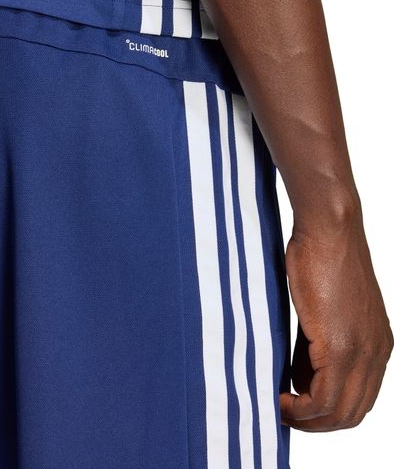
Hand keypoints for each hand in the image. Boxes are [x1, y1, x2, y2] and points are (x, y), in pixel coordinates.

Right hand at [279, 207, 392, 430]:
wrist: (329, 231)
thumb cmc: (321, 259)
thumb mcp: (324, 310)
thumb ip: (316, 346)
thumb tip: (300, 375)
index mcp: (377, 345)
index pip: (359, 399)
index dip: (327, 413)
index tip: (296, 407)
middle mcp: (376, 353)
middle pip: (351, 414)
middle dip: (316, 424)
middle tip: (284, 413)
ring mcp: (361, 351)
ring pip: (340, 412)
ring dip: (307, 420)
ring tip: (279, 407)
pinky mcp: (339, 346)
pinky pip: (323, 397)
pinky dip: (300, 408)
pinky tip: (280, 396)